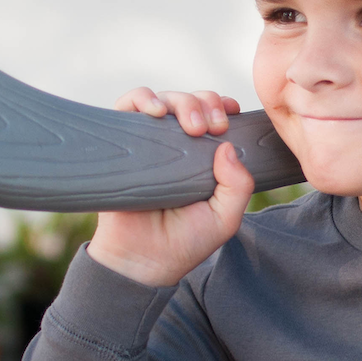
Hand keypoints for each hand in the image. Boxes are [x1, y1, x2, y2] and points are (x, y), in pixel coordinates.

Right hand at [87, 88, 254, 287]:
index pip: (214, 116)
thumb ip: (238, 186)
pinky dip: (142, 99)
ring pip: (165, 99)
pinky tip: (156, 111)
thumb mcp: (225, 218)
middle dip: (207, 103)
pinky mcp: (122, 142)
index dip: (223, 106)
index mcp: (203, 157)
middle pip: (192, 102)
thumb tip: (228, 146)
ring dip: (182, 101)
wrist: (142, 261)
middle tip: (213, 126)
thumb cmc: (184, 242)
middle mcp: (176, 145)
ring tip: (192, 125)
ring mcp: (149, 142)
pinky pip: (126, 106)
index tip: (232, 114)